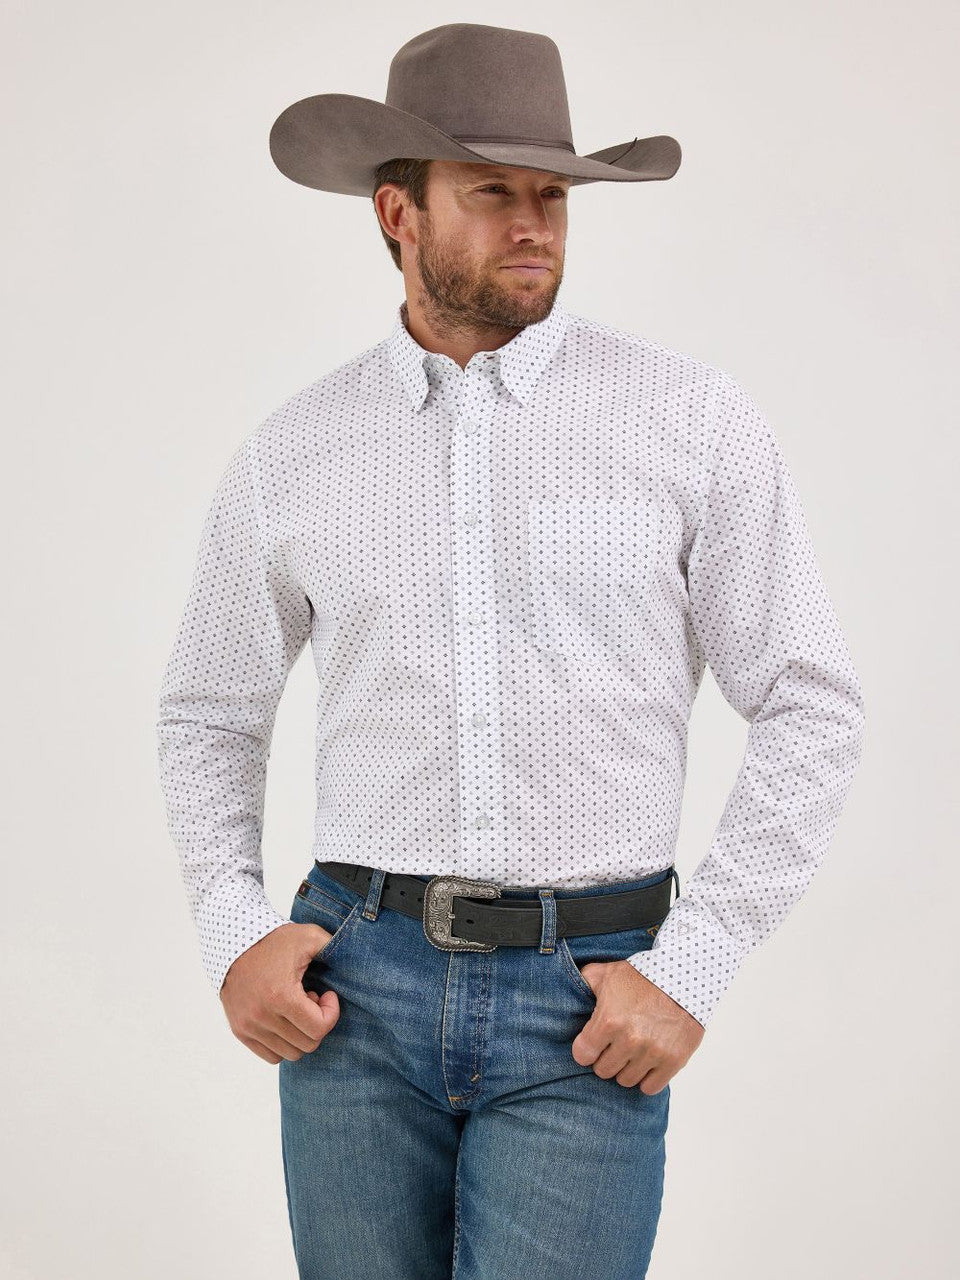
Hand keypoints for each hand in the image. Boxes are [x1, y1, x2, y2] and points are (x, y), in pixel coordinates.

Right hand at [219, 922, 341, 1063]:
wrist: (232, 942)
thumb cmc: (274, 940)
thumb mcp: (309, 936)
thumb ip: (334, 947)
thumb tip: (357, 958)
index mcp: (281, 996)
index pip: (318, 1029)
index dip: (331, 1013)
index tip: (327, 995)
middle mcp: (262, 1016)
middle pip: (307, 1044)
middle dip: (317, 1023)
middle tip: (311, 999)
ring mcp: (249, 1026)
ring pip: (290, 1054)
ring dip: (300, 1034)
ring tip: (296, 1008)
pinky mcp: (240, 1031)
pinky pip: (271, 1056)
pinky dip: (283, 1043)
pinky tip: (283, 1018)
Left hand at [570, 959, 704, 1092]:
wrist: (684, 976)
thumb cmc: (643, 975)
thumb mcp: (607, 973)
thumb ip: (584, 982)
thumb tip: (566, 991)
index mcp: (608, 1021)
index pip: (582, 1055)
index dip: (586, 1050)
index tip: (593, 1044)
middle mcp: (629, 1040)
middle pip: (603, 1071)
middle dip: (606, 1059)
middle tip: (614, 1046)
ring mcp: (652, 1053)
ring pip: (626, 1080)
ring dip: (626, 1068)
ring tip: (632, 1052)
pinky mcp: (673, 1061)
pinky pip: (650, 1087)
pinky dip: (647, 1078)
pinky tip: (647, 1063)